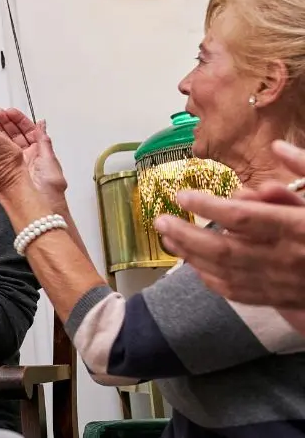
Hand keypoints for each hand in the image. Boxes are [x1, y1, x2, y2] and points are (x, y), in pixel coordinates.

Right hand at [0, 107, 68, 209]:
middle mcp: (27, 156)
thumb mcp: (49, 160)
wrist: (42, 208)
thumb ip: (44, 141)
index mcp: (39, 152)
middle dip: (6, 122)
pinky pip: (0, 153)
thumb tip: (42, 124)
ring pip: (6, 142)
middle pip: (15, 134)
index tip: (10, 111)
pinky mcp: (7, 170)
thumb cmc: (49, 189)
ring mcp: (16, 163)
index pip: (28, 131)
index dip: (19, 120)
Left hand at [157, 140, 304, 308]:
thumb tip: (279, 148)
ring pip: (227, 274)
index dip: (209, 207)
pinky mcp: (284, 300)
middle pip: (225, 250)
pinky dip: (213, 281)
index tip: (183, 194)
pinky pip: (241, 294)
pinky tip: (195, 267)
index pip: (244, 218)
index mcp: (300, 229)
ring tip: (167, 237)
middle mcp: (288, 259)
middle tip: (159, 218)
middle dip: (187, 235)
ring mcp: (284, 284)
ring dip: (191, 257)